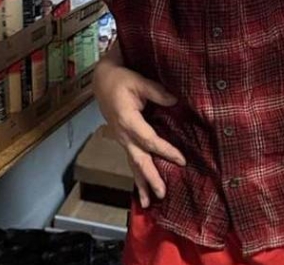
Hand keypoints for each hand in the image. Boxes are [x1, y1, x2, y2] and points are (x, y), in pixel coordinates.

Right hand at [92, 51, 185, 207]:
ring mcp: (122, 139)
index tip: (181, 160)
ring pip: (132, 165)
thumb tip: (174, 101)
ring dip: (141, 184)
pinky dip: (137, 176)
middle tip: (162, 193)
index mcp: (128, 121)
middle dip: (150, 178)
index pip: (149, 141)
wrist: (102, 82)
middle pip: (138, 160)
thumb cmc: (121, 80)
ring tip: (148, 203)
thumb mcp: (139, 81)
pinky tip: (142, 190)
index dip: (165, 151)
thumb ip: (157, 92)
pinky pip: (131, 160)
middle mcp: (123, 135)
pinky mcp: (124, 140)